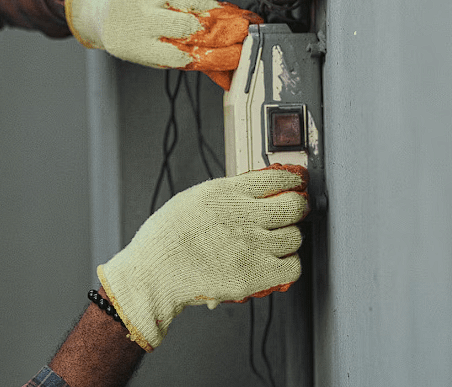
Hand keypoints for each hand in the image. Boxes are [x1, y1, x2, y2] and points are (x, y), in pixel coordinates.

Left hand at [64, 0, 262, 89]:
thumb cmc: (126, 31)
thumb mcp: (147, 54)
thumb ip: (181, 59)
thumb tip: (221, 69)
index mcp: (139, 44)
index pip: (184, 54)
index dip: (214, 57)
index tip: (235, 57)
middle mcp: (143, 16)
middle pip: (194, 26)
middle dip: (225, 33)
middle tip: (245, 37)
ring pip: (198, 4)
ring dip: (223, 14)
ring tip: (240, 22)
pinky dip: (207, 0)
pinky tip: (218, 7)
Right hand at [97, 164, 307, 350]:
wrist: (155, 272)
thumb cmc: (165, 238)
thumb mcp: (192, 199)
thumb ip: (224, 195)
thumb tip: (248, 193)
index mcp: (226, 193)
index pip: (276, 178)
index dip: (291, 181)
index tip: (294, 184)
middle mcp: (244, 215)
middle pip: (294, 206)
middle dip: (296, 208)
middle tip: (291, 213)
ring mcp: (253, 245)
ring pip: (294, 237)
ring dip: (288, 239)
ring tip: (276, 242)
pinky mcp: (256, 274)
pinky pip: (292, 267)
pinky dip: (288, 265)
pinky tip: (276, 263)